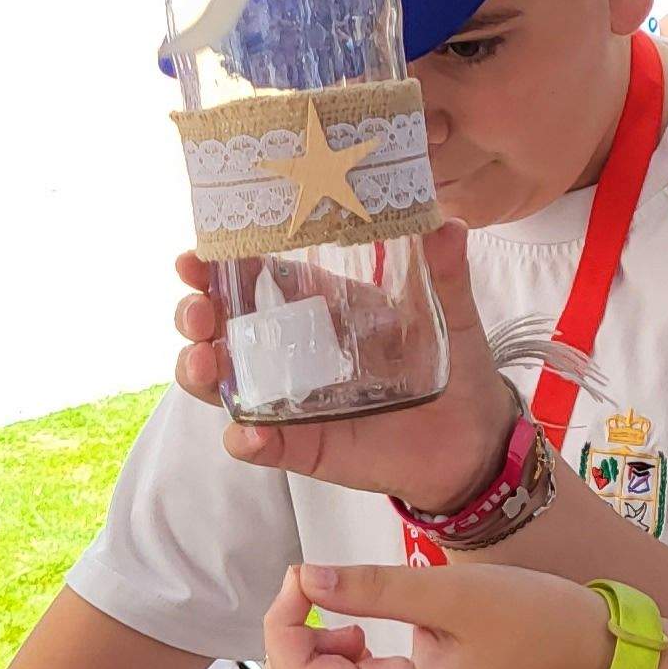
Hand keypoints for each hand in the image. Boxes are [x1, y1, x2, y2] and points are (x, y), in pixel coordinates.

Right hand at [176, 224, 520, 510]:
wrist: (473, 440)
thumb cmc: (455, 367)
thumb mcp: (451, 314)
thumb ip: (446, 273)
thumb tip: (448, 224)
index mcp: (321, 305)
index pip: (256, 277)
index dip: (219, 265)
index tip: (194, 258)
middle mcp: (294, 348)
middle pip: (223, 326)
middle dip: (196, 313)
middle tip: (197, 311)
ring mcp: (292, 397)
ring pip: (225, 382)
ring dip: (200, 370)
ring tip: (205, 363)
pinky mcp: (302, 444)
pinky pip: (260, 442)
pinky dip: (246, 439)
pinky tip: (249, 434)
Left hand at [252, 562, 614, 668]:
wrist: (586, 657)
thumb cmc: (533, 623)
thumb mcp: (452, 594)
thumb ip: (373, 588)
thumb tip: (305, 578)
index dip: (283, 624)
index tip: (304, 575)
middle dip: (284, 647)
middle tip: (319, 595)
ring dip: (304, 658)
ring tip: (347, 618)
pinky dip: (327, 664)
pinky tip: (360, 632)